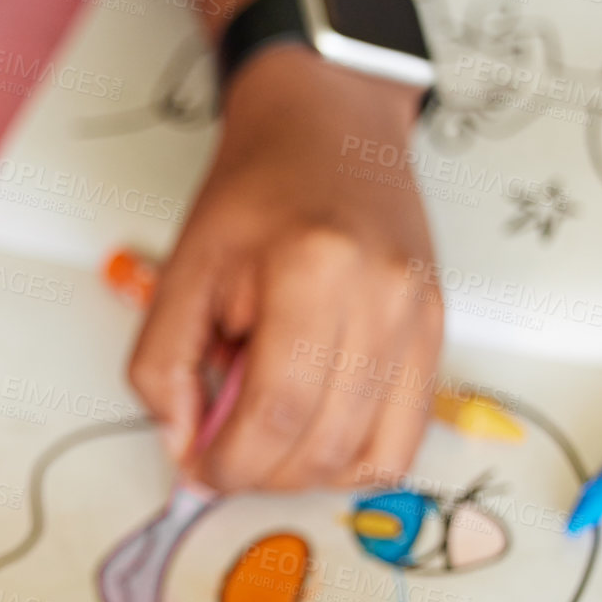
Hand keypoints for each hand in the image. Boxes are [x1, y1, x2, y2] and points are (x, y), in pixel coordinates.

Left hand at [129, 45, 443, 492]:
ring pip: (367, 454)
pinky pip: (404, 440)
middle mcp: (381, 295)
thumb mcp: (183, 267)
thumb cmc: (256, 189)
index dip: (229, 461)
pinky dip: (351, 460)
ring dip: (303, 472)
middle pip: (323, 442)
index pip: (276, 410)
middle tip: (221, 455)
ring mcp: (419, 317)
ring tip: (264, 434)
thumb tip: (183, 448)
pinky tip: (312, 438)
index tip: (198, 468)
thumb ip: (164, 364)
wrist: (328, 128)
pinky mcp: (437, 333)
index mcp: (313, 267)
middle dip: (260, 473)